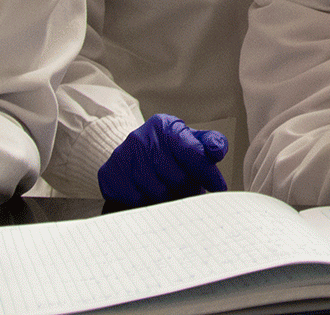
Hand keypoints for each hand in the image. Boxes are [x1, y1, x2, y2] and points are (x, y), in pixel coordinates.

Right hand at [98, 114, 230, 207]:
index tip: (218, 188)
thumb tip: (217, 150)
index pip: (193, 153)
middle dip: (190, 190)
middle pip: (177, 177)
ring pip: (158, 192)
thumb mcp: (190, 140)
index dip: (208, 174)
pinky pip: (137, 201)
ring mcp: (124, 156)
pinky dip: (149, 203)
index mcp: (166, 126)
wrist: (131, 154)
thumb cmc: (167, 150)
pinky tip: (152, 196)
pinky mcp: (110, 174)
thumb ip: (209, 143)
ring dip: (170, 199)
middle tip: (193, 194)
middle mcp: (142, 137)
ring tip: (174, 194)